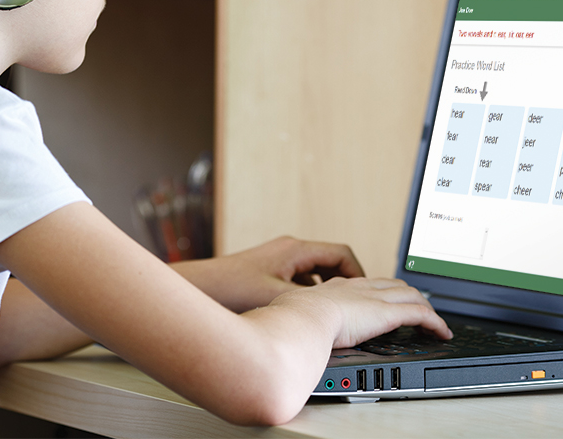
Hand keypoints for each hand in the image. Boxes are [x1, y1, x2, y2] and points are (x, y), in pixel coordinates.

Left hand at [172, 236, 364, 312]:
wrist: (196, 288)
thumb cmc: (229, 288)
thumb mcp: (276, 298)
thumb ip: (307, 302)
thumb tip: (334, 312)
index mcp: (296, 249)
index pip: (343, 254)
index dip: (359, 273)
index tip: (366, 293)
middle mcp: (288, 250)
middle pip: (331, 261)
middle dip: (346, 283)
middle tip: (355, 304)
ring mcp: (277, 260)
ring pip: (314, 272)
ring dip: (325, 289)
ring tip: (331, 311)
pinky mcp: (266, 272)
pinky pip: (298, 280)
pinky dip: (307, 294)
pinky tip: (302, 313)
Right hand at [266, 276, 452, 348]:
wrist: (298, 320)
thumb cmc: (288, 322)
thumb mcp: (293, 318)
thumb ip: (297, 323)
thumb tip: (288, 335)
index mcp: (335, 289)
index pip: (366, 285)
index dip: (380, 291)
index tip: (384, 300)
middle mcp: (358, 289)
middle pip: (393, 285)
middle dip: (408, 295)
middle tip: (418, 308)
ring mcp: (374, 299)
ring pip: (411, 296)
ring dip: (425, 308)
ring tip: (433, 323)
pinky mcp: (387, 313)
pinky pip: (420, 314)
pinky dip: (434, 322)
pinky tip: (441, 332)